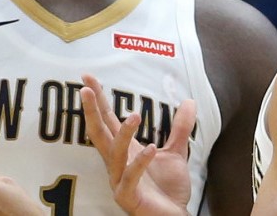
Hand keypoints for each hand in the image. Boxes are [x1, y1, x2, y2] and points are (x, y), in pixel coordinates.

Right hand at [81, 74, 194, 215]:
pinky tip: (151, 148)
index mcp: (125, 150)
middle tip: (87, 88)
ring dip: (123, 134)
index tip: (88, 78)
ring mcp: (119, 180)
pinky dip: (140, 163)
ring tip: (135, 116)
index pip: (107, 120)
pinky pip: (130, 178)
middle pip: (99, 133)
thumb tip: (190, 101)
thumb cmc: (168, 188)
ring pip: (114, 153)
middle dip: (92, 111)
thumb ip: (180, 128)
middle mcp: (117, 163)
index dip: (99, 100)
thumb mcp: (176, 152)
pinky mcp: (128, 197)